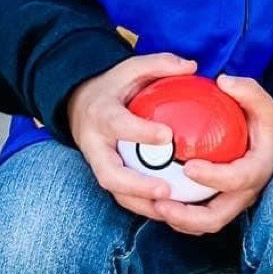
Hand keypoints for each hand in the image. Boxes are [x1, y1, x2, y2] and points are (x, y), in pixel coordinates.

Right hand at [66, 52, 206, 221]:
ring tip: (172, 209)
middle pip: (108, 174)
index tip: (168, 136)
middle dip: (136, 186)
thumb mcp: (131, 68)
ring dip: (142, 204)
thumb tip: (192, 67)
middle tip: (166, 191)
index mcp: (101, 114)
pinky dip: (145, 205)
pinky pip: (123, 196)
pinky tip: (172, 209)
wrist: (80, 106)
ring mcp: (98, 164)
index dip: (140, 132)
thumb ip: (160, 64)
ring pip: (115, 192)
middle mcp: (95, 144)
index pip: (117, 125)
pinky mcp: (106, 176)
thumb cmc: (114, 87)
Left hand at [147, 77, 272, 236]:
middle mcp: (246, 194)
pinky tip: (156, 200)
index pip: (235, 179)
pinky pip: (200, 218)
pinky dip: (179, 215)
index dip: (212, 177)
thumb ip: (249, 91)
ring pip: (206, 224)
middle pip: (216, 218)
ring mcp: (234, 203)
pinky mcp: (223, 205)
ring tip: (152, 206)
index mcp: (257, 170)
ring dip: (178, 220)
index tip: (188, 166)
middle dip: (186, 216)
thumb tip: (223, 80)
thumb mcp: (266, 105)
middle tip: (160, 203)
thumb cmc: (271, 124)